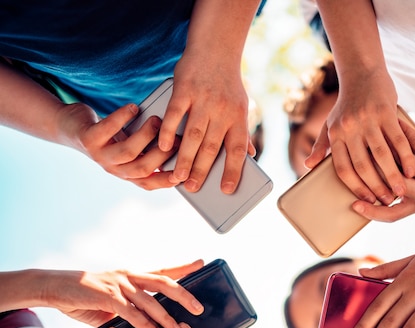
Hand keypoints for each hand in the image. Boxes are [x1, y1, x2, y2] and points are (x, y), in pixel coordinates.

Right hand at [45, 260, 204, 327]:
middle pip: (164, 283)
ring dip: (166, 318)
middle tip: (199, 307)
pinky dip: (146, 325)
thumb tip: (145, 325)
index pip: (163, 270)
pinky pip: (131, 313)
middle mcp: (129, 277)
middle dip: (183, 295)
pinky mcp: (107, 297)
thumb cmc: (84, 295)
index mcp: (132, 275)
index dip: (183, 267)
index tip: (201, 263)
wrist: (56, 287)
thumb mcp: (111, 300)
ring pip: (150, 301)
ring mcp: (119, 285)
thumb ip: (129, 309)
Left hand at [58, 102, 177, 189]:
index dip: (166, 180)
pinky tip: (133, 108)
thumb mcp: (130, 147)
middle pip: (142, 169)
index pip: (149, 183)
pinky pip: (108, 129)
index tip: (184, 170)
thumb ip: (148, 150)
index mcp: (126, 173)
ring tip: (156, 120)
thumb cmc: (108, 136)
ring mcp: (100, 155)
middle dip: (162, 154)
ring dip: (145, 136)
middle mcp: (114, 169)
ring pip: (127, 152)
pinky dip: (122, 117)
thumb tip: (178, 143)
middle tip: (175, 137)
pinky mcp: (88, 138)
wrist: (70, 128)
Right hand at [157, 51, 253, 193]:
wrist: (215, 48)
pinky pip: (175, 114)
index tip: (226, 189)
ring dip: (185, 158)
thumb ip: (242, 132)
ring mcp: (203, 100)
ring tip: (179, 176)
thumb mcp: (241, 106)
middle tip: (193, 188)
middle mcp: (223, 110)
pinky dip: (169, 131)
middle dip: (202, 170)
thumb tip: (250, 156)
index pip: (237, 149)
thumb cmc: (228, 83)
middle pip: (211, 146)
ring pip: (193, 135)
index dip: (232, 170)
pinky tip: (162, 146)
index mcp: (238, 117)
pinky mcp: (184, 89)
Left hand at [306, 69, 414, 205]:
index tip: (367, 201)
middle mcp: (350, 128)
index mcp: (336, 134)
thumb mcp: (329, 123)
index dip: (355, 187)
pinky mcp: (386, 112)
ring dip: (393, 177)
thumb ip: (321, 146)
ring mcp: (369, 120)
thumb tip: (307, 166)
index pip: (343, 168)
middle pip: (363, 166)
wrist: (362, 72)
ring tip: (401, 192)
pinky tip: (411, 171)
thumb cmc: (346, 104)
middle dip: (376, 187)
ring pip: (382, 156)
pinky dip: (405, 157)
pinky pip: (398, 140)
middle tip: (387, 201)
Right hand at [351, 121, 414, 221]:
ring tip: (368, 138)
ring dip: (385, 149)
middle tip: (355, 157)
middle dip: (373, 172)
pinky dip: (403, 134)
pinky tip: (393, 123)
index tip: (353, 205)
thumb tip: (364, 184)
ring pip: (401, 166)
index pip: (391, 215)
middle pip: (393, 187)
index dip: (372, 212)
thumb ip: (397, 188)